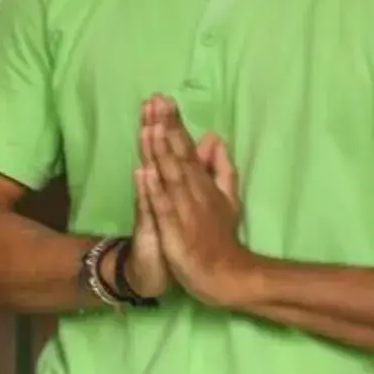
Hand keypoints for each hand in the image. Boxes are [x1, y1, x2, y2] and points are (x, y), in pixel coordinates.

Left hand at [132, 94, 255, 305]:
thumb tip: (214, 138)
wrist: (227, 275)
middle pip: (177, 154)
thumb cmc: (221, 236)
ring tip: (150, 125)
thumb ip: (221, 167)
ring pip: (169, 175)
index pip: (186, 148)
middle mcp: (194, 191)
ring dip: (159, 151)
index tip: (162, 99)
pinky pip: (163, 207)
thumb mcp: (227, 198)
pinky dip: (155, 189)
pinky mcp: (176, 230)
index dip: (174, 124)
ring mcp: (184, 209)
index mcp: (203, 183)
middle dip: (166, 127)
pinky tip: (145, 171)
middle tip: (154, 100)